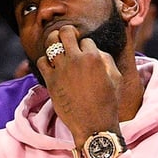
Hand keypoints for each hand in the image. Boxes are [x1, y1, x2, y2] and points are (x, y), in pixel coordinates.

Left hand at [36, 25, 121, 147]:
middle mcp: (77, 60)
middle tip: (68, 41)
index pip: (85, 39)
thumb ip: (107, 60)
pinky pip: (41, 61)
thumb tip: (95, 49)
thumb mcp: (116, 78)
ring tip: (57, 48)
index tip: (84, 54)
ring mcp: (62, 69)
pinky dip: (45, 61)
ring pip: (51, 43)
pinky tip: (51, 67)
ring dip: (53, 43)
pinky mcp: (51, 81)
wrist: (94, 125)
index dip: (85, 46)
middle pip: (66, 32)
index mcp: (95, 57)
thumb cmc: (108, 103)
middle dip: (67, 33)